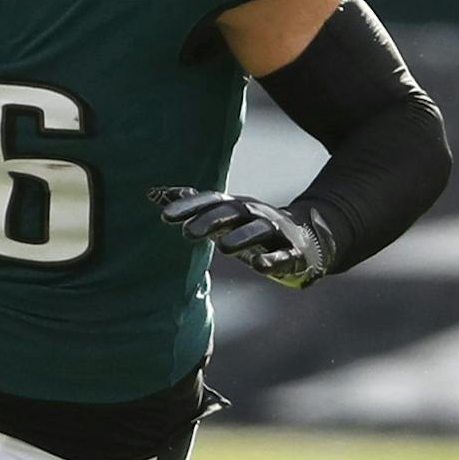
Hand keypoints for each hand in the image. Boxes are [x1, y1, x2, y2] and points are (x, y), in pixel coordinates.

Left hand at [149, 186, 334, 288]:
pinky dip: (272, 261)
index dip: (189, 206)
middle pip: (233, 212)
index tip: (164, 215)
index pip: (211, 201)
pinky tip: (259, 267)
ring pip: (260, 231)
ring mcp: (276, 233)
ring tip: (223, 247)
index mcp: (236, 206)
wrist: (305, 239)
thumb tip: (153, 192)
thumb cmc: (252, 227)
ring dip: (242, 238)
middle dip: (211, 220)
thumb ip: (191, 205)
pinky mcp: (293, 254)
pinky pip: (283, 256)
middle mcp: (256, 214)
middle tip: (186, 233)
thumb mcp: (223, 214)